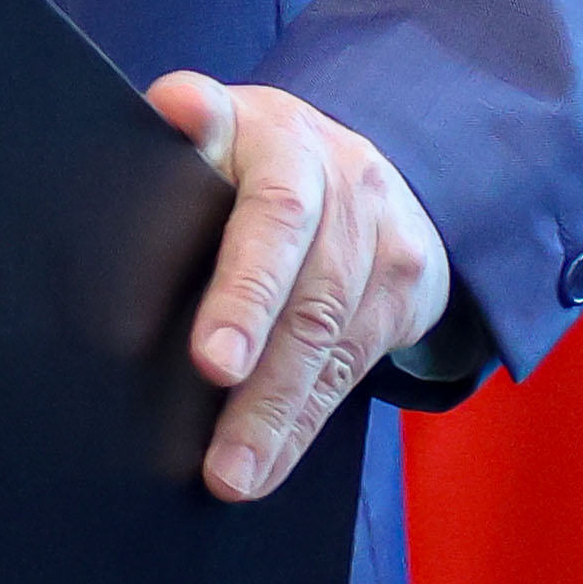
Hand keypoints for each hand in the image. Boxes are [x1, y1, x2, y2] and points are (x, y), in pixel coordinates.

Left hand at [144, 73, 451, 504]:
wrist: (356, 164)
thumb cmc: (248, 158)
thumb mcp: (217, 130)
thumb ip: (188, 127)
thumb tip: (174, 107)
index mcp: (281, 139)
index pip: (272, 214)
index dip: (246, 287)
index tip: (210, 359)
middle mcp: (344, 181)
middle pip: (310, 292)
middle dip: (263, 380)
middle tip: (219, 452)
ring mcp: (385, 236)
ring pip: (333, 339)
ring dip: (281, 416)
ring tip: (233, 475)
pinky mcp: (409, 288)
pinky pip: (353, 366)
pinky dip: (306, 423)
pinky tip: (270, 461)